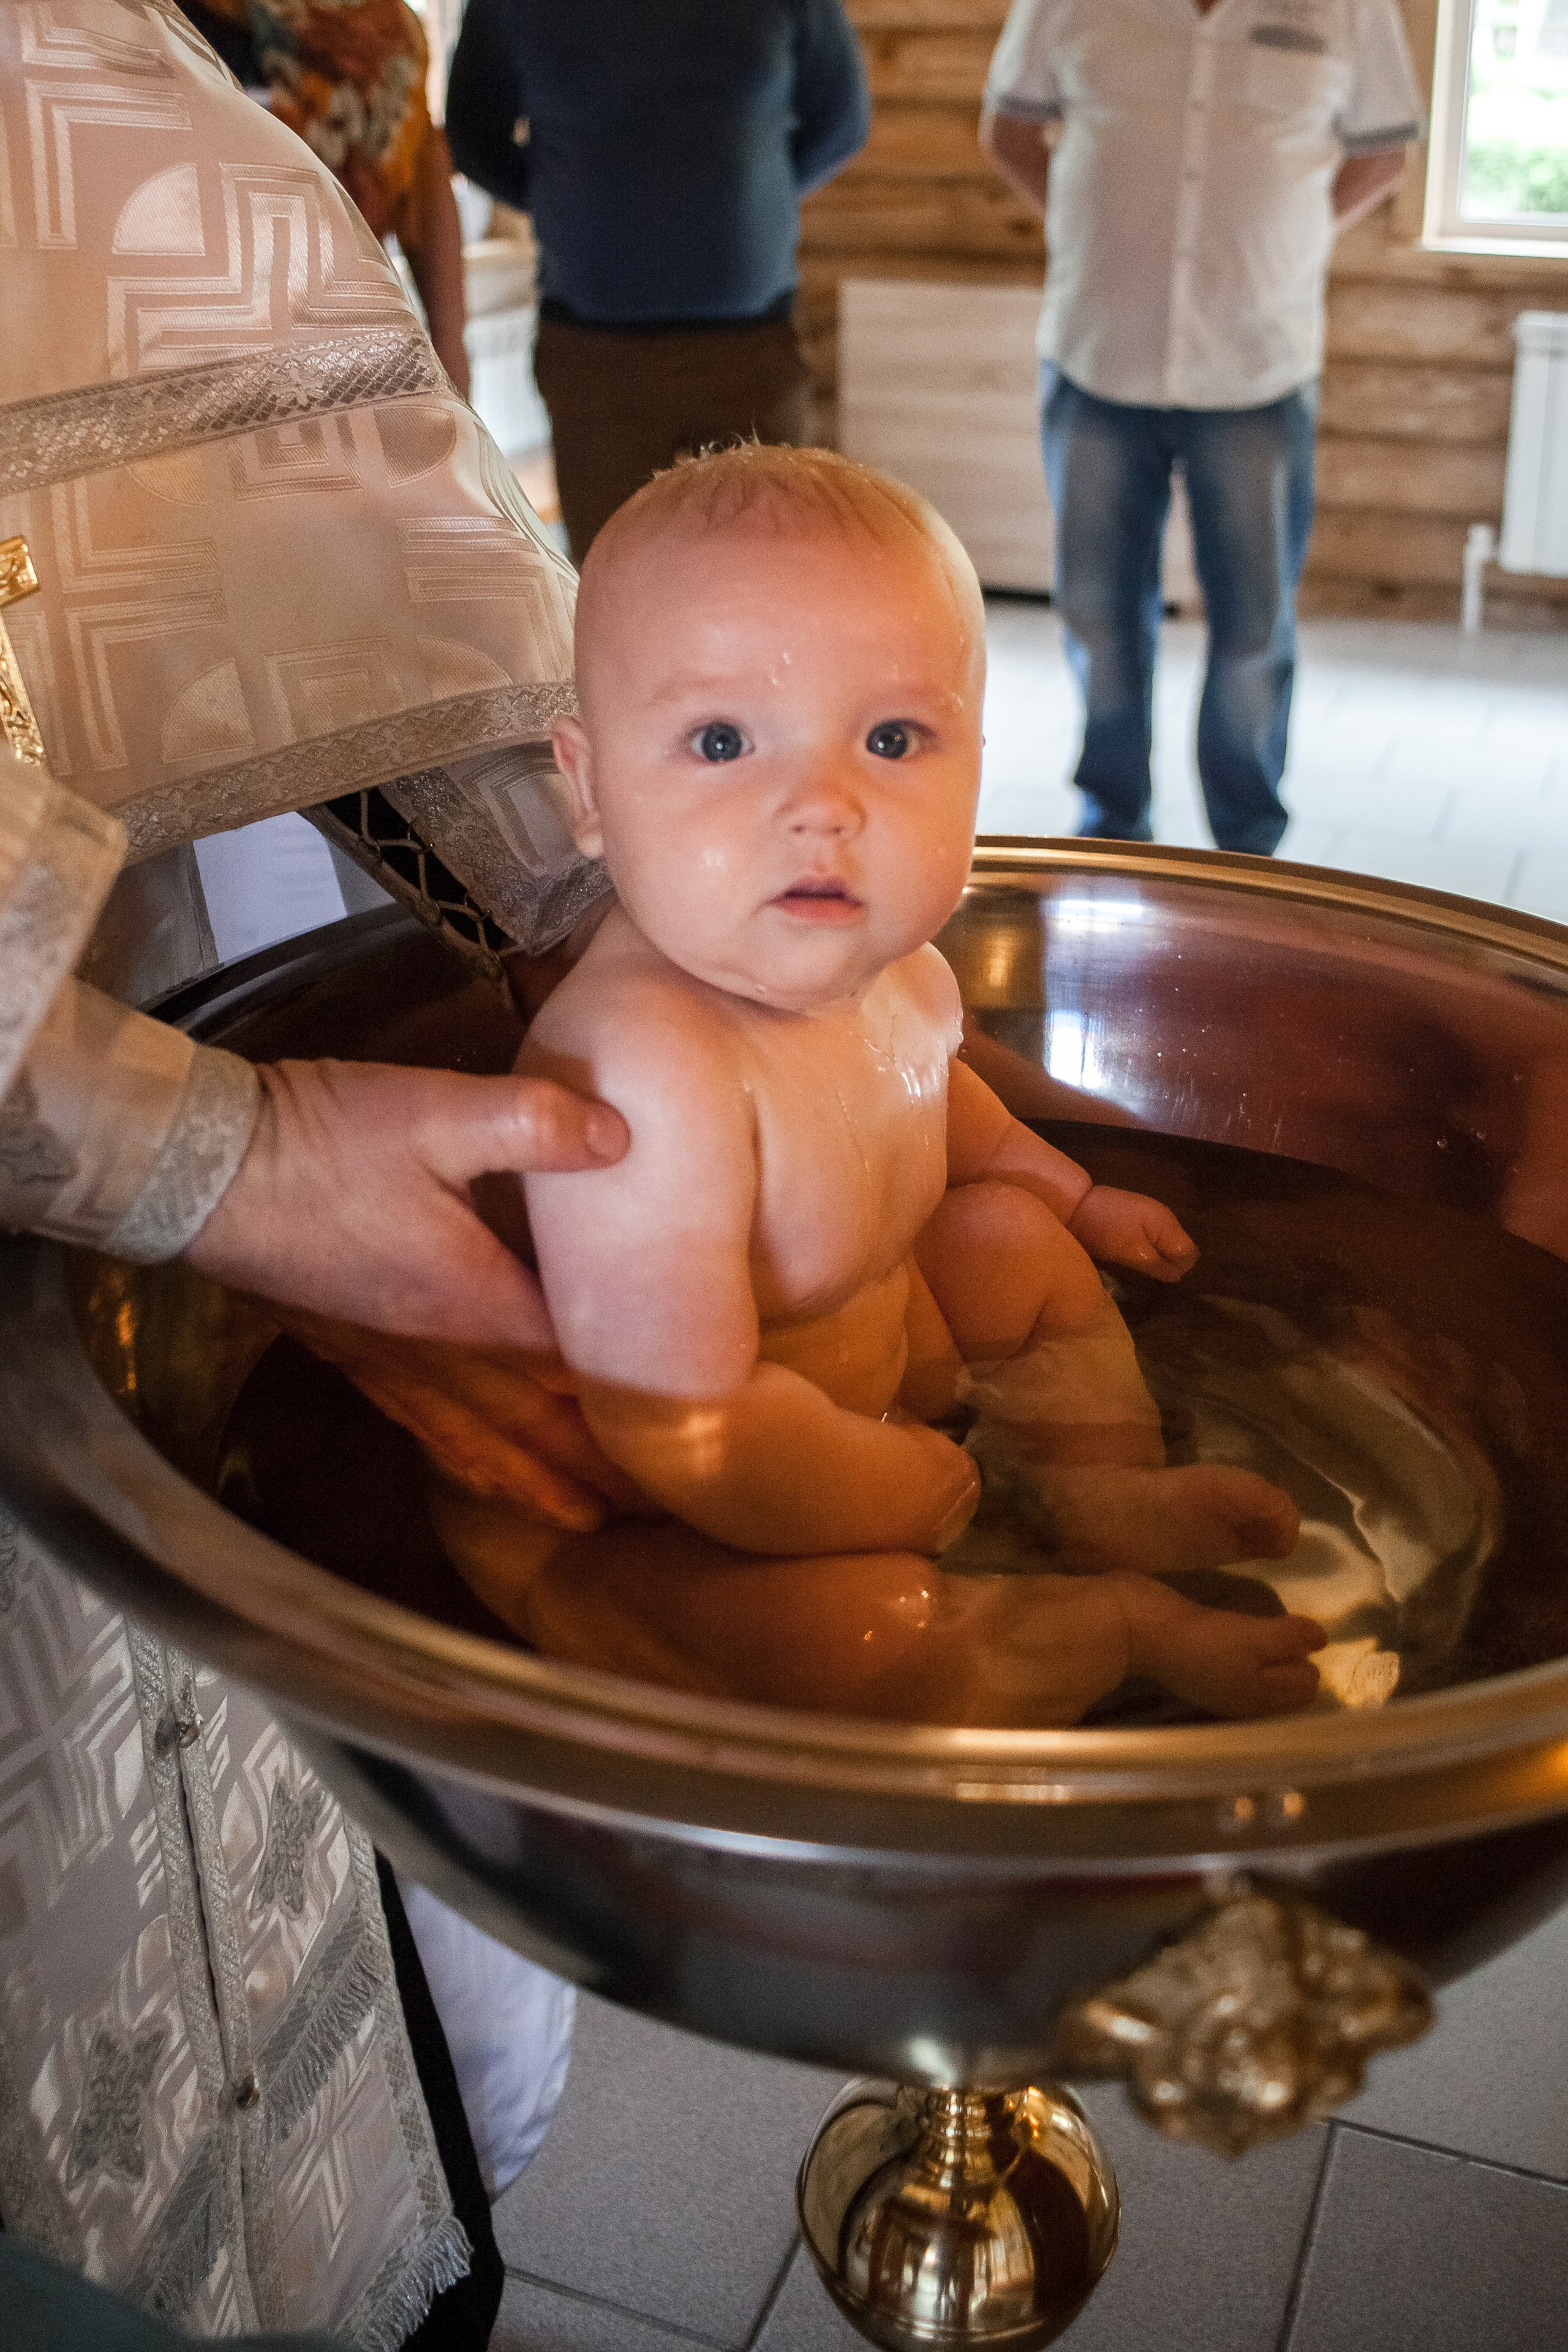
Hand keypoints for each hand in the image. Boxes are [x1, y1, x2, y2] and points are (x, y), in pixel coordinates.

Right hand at [184, 1058, 634, 1526]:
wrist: (200, 1169)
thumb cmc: (319, 1139)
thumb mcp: (434, 1110)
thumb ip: (533, 1123)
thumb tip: (622, 1137)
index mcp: (474, 1305)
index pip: (579, 1372)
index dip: (640, 1406)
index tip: (697, 1439)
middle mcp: (437, 1354)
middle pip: (538, 1428)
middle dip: (598, 1469)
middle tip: (663, 1510)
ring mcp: (391, 1363)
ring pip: (482, 1443)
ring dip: (536, 1482)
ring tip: (585, 1521)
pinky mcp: (353, 1355)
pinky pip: (426, 1428)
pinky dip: (467, 1462)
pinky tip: (478, 1469)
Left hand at [1066, 1184, 1197, 1282]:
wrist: (1074, 1206)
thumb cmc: (1103, 1230)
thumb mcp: (1131, 1252)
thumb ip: (1157, 1264)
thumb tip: (1178, 1275)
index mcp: (1166, 1224)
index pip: (1189, 1253)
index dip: (1178, 1269)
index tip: (1159, 1276)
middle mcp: (1164, 1219)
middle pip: (1180, 1249)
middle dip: (1170, 1264)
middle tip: (1149, 1274)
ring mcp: (1151, 1219)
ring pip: (1167, 1246)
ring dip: (1159, 1259)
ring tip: (1141, 1268)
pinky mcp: (1138, 1222)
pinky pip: (1154, 1241)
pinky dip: (1149, 1252)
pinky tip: (1134, 1257)